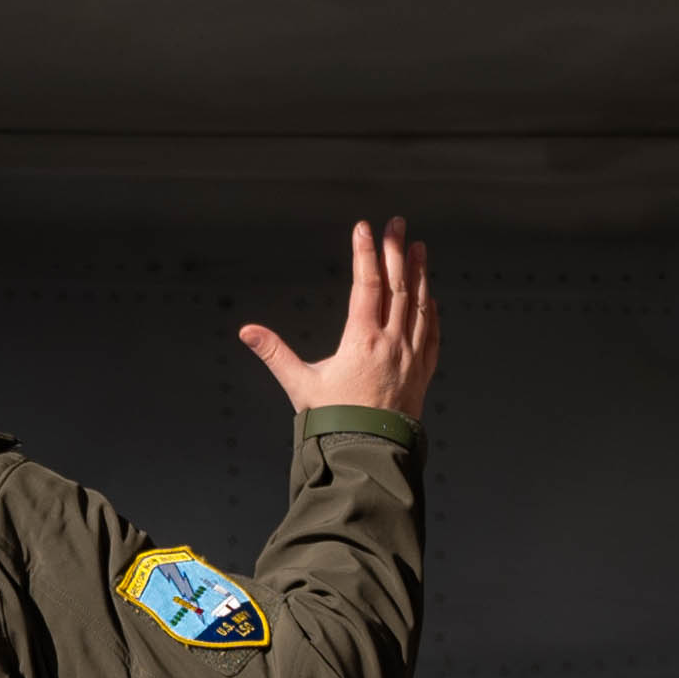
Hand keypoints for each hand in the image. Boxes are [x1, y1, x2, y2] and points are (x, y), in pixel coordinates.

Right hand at [238, 220, 435, 425]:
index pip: (366, 285)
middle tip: (397, 223)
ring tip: (418, 247)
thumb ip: (275, 353)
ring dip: (419, 273)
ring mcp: (412, 358)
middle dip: (396, 251)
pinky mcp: (422, 374)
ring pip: (419, 305)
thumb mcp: (300, 385)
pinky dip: (431, 311)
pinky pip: (432, 334)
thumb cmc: (332, 422)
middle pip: (397, 286)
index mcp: (362, 341)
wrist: (368, 455)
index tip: (363, 228)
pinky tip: (430, 297)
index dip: (364, 253)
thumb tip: (246, 331)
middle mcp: (392, 344)